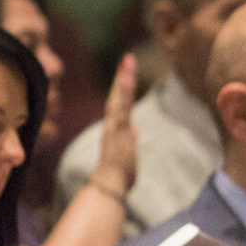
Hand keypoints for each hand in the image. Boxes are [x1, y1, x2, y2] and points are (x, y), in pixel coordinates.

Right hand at [91, 54, 138, 198]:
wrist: (109, 186)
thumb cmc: (118, 176)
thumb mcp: (129, 154)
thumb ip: (131, 140)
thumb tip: (136, 130)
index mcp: (117, 130)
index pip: (121, 105)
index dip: (124, 88)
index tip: (127, 73)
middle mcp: (114, 125)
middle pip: (119, 97)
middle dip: (123, 78)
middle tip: (128, 59)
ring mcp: (115, 127)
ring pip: (120, 98)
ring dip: (124, 80)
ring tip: (128, 62)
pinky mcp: (116, 130)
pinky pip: (121, 107)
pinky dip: (123, 93)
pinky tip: (126, 80)